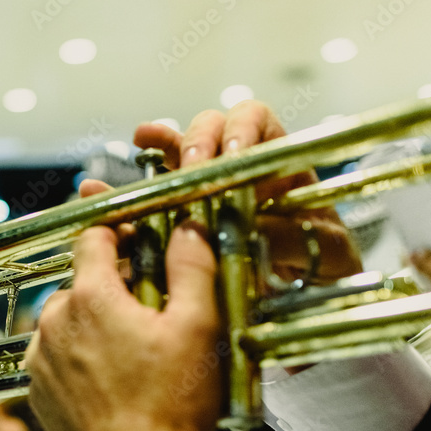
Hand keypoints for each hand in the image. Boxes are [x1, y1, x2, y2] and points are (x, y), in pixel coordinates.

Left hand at [24, 224, 220, 430]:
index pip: (93, 236)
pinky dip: (80, 358)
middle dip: (114, 287)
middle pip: (83, 281)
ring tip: (133, 354)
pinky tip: (112, 380)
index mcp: (91, 296)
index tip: (134, 235)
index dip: (117, 230)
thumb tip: (187, 229)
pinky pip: (58, 356)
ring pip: (68, 320)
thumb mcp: (197, 329)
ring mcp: (41, 357)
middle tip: (152, 311)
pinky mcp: (37, 389)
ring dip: (95, 324)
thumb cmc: (168, 407)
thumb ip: (191, 268)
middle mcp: (54, 320)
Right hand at [84, 100, 361, 283]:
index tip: (233, 156)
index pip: (255, 119)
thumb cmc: (326, 271)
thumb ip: (291, 233)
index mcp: (277, 163)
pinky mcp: (179, 221)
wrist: (307, 310)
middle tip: (192, 169)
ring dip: (157, 148)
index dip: (242, 128)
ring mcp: (205, 191)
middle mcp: (237, 169)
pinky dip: (127, 187)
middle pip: (210, 129)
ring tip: (142, 145)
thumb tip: (254, 222)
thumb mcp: (325, 251)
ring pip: (174, 156)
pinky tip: (103, 185)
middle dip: (198, 142)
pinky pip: (150, 197)